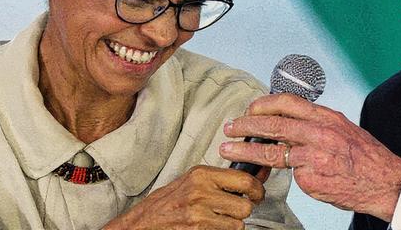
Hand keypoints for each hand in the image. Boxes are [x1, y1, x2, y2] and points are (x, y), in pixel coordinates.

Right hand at [104, 165, 264, 229]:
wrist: (142, 224)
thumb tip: (257, 177)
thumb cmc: (167, 203)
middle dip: (242, 212)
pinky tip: (207, 228)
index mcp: (201, 174)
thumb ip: (222, 178)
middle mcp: (201, 192)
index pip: (245, 180)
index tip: (258, 194)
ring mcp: (198, 214)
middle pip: (245, 207)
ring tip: (215, 220)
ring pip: (238, 225)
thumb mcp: (193, 181)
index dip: (258, 190)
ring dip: (231, 225)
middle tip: (232, 210)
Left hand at [219, 93, 400, 221]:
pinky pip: (292, 176)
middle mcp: (319, 133)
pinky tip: (295, 177)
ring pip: (272, 151)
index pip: (287, 102)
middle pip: (272, 124)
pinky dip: (290, 176)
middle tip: (230, 128)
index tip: (250, 109)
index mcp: (326, 117)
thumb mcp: (342, 128)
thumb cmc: (365, 156)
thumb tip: (287, 121)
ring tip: (229, 150)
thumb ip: (315, 123)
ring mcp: (314, 158)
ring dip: (246, 150)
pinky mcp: (311, 180)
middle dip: (245, 125)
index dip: (263, 104)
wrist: (386, 181)